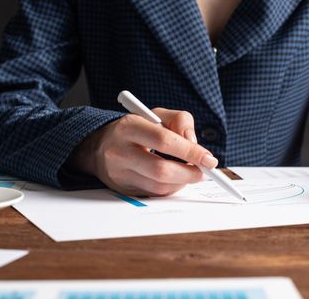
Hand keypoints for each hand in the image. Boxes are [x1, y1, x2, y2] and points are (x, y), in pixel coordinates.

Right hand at [70, 108, 216, 195]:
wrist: (98, 146)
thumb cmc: (134, 129)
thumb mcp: (155, 115)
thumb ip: (180, 121)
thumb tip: (195, 145)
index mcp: (129, 127)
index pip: (164, 140)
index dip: (190, 152)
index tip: (209, 159)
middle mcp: (120, 151)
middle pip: (161, 170)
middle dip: (189, 173)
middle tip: (204, 171)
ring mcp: (119, 173)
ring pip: (159, 186)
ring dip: (182, 182)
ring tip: (190, 173)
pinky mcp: (122, 189)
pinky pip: (154, 194)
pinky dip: (171, 188)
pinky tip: (174, 179)